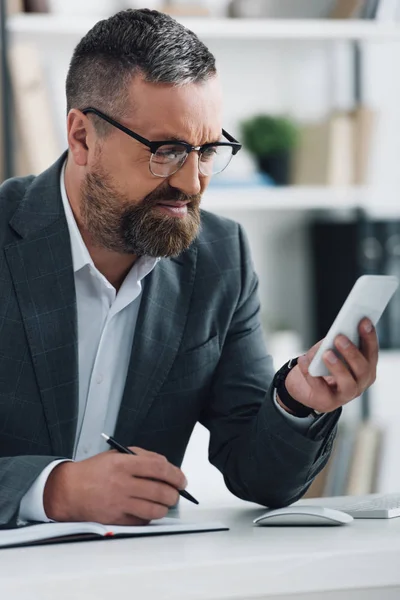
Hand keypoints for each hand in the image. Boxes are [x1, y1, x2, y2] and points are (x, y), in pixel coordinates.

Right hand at [44, 447, 186, 524]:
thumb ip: (142, 457)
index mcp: (123, 463)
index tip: (182, 479)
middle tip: (176, 493)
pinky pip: (142, 521)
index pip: (159, 468)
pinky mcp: (115, 519)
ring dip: (165, 507)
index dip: (176, 474)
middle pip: (160, 491)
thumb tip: (166, 466)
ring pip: (154, 509)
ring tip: (164, 502)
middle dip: (174, 494)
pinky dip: (149, 516)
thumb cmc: (94, 471)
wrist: (68, 490)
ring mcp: (119, 503)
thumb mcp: (117, 454)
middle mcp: (122, 483)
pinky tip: (148, 510)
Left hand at [281, 318, 377, 413]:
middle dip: (352, 352)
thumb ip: (333, 344)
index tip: (363, 321)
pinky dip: (310, 373)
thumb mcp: (327, 350)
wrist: (303, 387)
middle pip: (363, 369)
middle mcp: (360, 383)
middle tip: (340, 338)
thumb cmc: (320, 365)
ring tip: (326, 354)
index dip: (370, 337)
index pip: (371, 352)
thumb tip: (333, 336)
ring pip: (349, 384)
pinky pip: (320, 388)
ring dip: (338, 367)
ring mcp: (345, 395)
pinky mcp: (327, 402)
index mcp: (365, 367)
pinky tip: (303, 360)